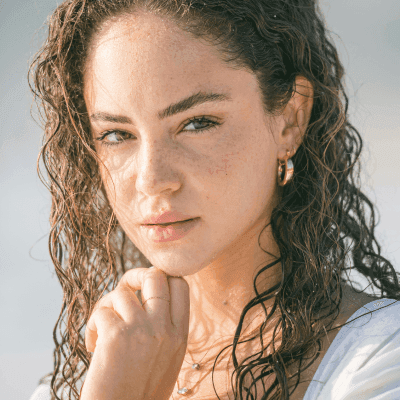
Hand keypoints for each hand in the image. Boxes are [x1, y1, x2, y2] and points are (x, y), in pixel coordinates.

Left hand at [81, 267, 189, 399]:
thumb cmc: (138, 393)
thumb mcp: (165, 360)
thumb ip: (163, 328)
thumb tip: (146, 297)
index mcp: (179, 335)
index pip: (181, 285)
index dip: (162, 278)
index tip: (145, 288)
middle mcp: (164, 329)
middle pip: (155, 275)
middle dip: (135, 276)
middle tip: (124, 291)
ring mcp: (141, 330)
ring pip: (121, 292)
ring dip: (106, 306)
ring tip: (101, 330)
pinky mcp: (116, 336)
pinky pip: (101, 311)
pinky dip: (92, 325)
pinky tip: (93, 344)